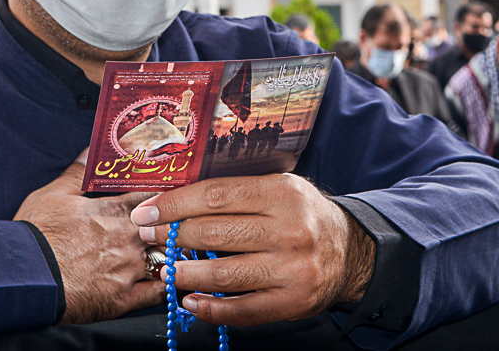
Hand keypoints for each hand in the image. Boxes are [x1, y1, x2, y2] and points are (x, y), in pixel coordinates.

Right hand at [14, 149, 164, 323]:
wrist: (25, 277)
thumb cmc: (37, 234)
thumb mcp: (53, 194)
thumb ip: (78, 172)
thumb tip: (91, 149)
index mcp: (115, 211)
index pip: (155, 196)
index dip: (167, 194)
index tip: (174, 193)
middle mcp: (128, 239)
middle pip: (168, 227)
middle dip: (174, 225)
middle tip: (181, 221)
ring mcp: (129, 270)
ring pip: (167, 259)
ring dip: (171, 254)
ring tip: (176, 251)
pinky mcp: (123, 299)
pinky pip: (158, 292)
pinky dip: (165, 285)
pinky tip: (168, 280)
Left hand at [131, 174, 374, 325]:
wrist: (351, 251)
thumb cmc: (302, 214)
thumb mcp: (279, 187)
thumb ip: (236, 192)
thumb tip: (177, 198)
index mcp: (282, 193)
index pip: (214, 196)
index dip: (174, 205)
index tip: (147, 212)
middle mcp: (290, 230)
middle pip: (214, 233)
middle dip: (172, 236)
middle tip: (149, 238)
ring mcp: (292, 269)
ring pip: (223, 274)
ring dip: (185, 273)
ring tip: (166, 269)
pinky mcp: (293, 302)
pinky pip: (242, 310)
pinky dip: (210, 308)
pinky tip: (190, 300)